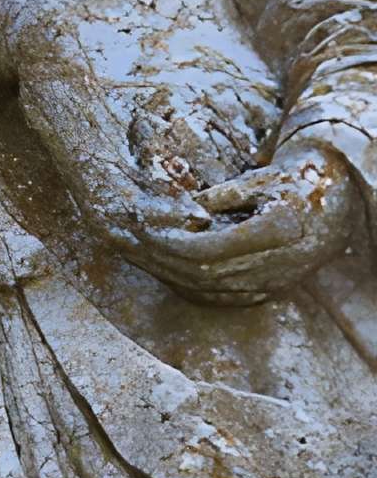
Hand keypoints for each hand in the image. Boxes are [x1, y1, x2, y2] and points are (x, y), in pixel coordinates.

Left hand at [126, 143, 360, 301]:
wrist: (338, 202)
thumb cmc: (297, 179)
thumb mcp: (263, 177)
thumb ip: (224, 195)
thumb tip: (186, 211)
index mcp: (279, 228)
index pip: (211, 249)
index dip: (176, 245)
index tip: (149, 234)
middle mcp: (279, 263)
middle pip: (206, 275)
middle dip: (167, 264)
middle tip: (139, 250)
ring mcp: (276, 283)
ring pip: (212, 292)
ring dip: (176, 280)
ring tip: (148, 262)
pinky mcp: (271, 293)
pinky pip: (224, 299)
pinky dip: (195, 290)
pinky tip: (173, 277)